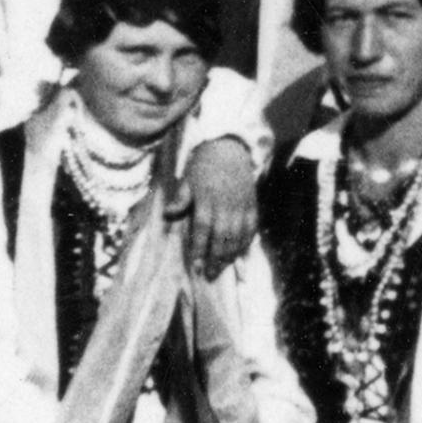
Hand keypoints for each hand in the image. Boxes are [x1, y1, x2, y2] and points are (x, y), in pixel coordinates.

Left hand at [182, 135, 259, 276]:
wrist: (229, 147)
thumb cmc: (203, 165)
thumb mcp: (187, 179)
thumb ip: (180, 199)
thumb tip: (168, 215)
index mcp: (207, 199)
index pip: (203, 229)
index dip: (200, 249)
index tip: (196, 267)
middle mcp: (226, 204)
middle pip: (222, 237)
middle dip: (217, 258)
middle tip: (211, 275)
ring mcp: (241, 205)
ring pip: (238, 236)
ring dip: (232, 255)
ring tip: (224, 268)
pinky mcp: (253, 204)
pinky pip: (252, 228)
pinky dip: (248, 243)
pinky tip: (242, 255)